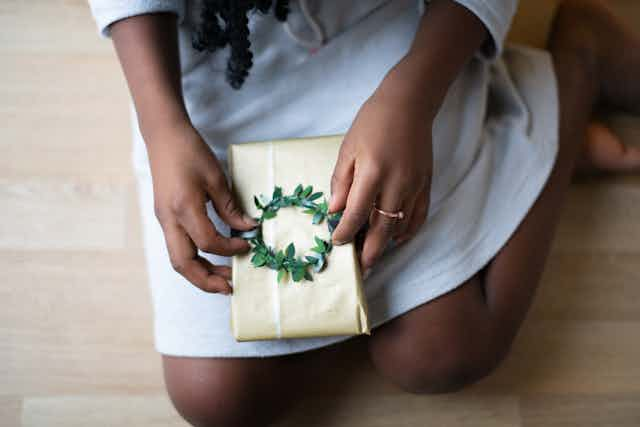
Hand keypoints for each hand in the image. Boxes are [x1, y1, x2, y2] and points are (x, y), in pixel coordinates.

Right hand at [147, 122, 256, 293]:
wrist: (163, 135)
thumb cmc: (190, 151)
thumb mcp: (216, 178)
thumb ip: (230, 208)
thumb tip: (248, 229)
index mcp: (183, 208)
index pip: (208, 242)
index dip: (230, 250)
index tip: (248, 245)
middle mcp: (168, 219)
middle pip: (183, 264)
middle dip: (206, 280)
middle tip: (229, 287)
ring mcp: (163, 220)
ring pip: (177, 259)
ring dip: (199, 273)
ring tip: (222, 280)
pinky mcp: (164, 217)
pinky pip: (177, 247)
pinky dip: (194, 259)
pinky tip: (210, 259)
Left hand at [329, 82, 432, 270]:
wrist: (409, 104)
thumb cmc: (373, 123)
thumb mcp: (348, 148)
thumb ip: (341, 182)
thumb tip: (335, 210)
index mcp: (372, 172)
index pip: (356, 213)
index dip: (345, 232)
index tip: (336, 242)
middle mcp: (397, 183)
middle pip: (382, 228)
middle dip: (369, 251)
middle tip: (360, 267)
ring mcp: (415, 186)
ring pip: (401, 225)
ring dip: (387, 243)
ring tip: (373, 254)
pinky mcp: (426, 184)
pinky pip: (419, 216)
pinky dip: (408, 231)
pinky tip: (396, 239)